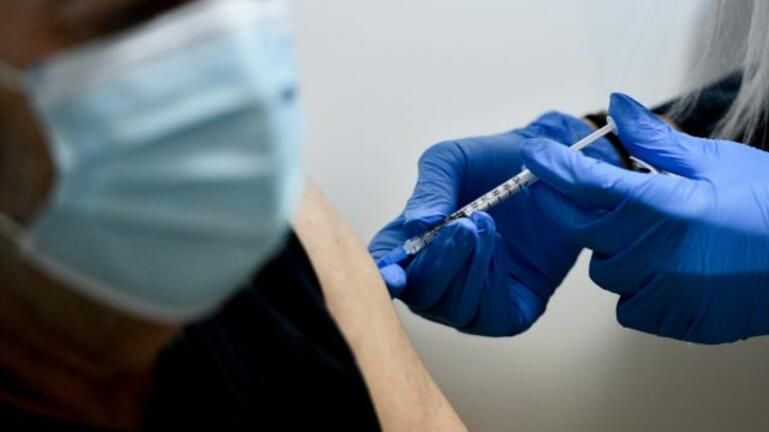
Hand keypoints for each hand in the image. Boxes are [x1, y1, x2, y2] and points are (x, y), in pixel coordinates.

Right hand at [369, 112, 619, 335]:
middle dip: (441, 263)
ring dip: (471, 270)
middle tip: (465, 224)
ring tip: (489, 226)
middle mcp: (436, 279)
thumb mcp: (453, 161)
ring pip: (455, 310)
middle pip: (421, 296)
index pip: (386, 273)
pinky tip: (501, 249)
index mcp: (409, 245)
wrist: (552, 168)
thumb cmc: (492, 163)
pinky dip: (494, 287)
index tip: (396, 275)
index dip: (385, 279)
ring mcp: (471, 298)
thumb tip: (416, 226)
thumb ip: (430, 189)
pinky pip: (492, 317)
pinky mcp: (510, 310)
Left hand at [520, 93, 768, 343]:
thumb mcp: (715, 162)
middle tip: (610, 199)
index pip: (583, 181)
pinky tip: (668, 272)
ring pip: (603, 270)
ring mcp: (658, 290)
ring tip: (659, 239)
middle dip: (584, 210)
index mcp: (659, 205)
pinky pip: (627, 305)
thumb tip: (618, 107)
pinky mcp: (669, 320)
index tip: (534, 154)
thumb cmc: (768, 207)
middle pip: (582, 229)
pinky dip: (637, 288)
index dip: (552, 165)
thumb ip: (656, 141)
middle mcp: (649, 251)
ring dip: (616, 252)